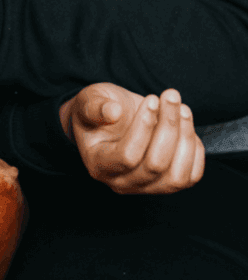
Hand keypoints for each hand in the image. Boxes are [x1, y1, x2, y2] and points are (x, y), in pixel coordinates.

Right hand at [60, 82, 204, 194]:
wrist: (111, 119)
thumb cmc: (98, 110)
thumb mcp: (89, 101)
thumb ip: (94, 106)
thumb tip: (112, 112)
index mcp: (98, 164)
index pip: (127, 157)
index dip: (144, 128)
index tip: (152, 99)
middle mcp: (121, 183)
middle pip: (155, 165)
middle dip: (169, 126)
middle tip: (171, 96)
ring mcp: (146, 187)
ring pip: (177, 176)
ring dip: (185, 138)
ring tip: (182, 108)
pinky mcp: (167, 184)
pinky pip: (191, 176)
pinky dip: (195, 150)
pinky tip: (186, 126)